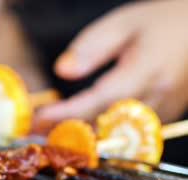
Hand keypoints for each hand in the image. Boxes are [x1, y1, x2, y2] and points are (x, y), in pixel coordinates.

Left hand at [35, 0, 187, 125]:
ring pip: (116, 133)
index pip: (100, 99)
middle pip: (106, 123)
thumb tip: (62, 71)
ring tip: (52, 128)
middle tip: (38, 128)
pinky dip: (102, 130)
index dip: (69, 112)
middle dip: (69, 129)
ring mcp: (165, 110)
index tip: (41, 116)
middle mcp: (159, 96)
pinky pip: (129, 131)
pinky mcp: (166, 116)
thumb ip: (92, 47)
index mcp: (148, 69)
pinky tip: (81, 124)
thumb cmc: (163, 21)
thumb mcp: (124, 22)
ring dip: (84, 133)